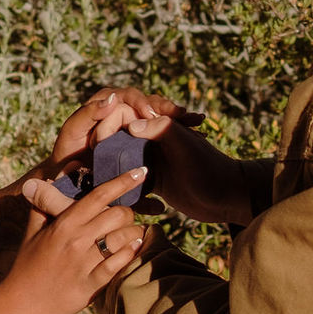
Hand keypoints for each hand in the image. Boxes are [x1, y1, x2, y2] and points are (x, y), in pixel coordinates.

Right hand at [0, 170, 150, 313]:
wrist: (21, 303)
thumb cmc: (28, 263)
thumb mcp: (33, 229)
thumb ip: (46, 200)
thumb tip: (60, 174)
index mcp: (64, 224)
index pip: (99, 195)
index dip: (123, 181)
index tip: (141, 171)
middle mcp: (76, 240)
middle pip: (118, 214)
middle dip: (128, 212)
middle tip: (124, 218)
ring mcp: (84, 263)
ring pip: (124, 238)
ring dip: (133, 233)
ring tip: (132, 234)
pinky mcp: (91, 285)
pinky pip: (119, 264)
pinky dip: (130, 253)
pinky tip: (133, 248)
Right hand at [50, 86, 254, 224]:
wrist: (228, 198)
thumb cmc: (209, 169)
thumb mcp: (185, 145)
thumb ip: (160, 129)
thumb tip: (130, 122)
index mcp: (157, 124)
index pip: (121, 116)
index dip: (105, 126)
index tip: (94, 142)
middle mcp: (151, 138)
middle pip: (115, 136)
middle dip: (99, 145)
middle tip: (84, 162)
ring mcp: (151, 159)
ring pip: (120, 157)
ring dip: (106, 165)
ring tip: (85, 177)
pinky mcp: (153, 180)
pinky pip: (129, 177)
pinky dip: (118, 182)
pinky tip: (101, 193)